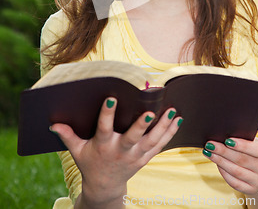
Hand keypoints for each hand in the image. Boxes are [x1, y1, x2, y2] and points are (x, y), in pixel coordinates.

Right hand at [50, 98, 181, 205]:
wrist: (104, 187)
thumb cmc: (90, 163)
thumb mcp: (77, 151)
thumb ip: (68, 136)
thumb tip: (53, 123)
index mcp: (103, 145)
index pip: (104, 127)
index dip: (107, 113)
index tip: (111, 97)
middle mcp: (120, 150)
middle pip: (132, 138)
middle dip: (141, 126)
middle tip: (149, 112)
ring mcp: (135, 156)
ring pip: (151, 141)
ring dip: (163, 126)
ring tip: (172, 111)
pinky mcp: (145, 158)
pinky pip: (159, 146)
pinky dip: (169, 133)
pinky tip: (177, 120)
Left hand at [202, 137, 257, 194]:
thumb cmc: (255, 151)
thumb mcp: (256, 142)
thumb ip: (245, 138)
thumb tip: (225, 132)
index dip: (243, 145)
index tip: (227, 140)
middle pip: (243, 160)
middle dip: (224, 151)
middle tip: (210, 144)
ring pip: (236, 171)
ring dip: (220, 161)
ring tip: (209, 152)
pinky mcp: (251, 190)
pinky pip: (234, 182)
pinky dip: (223, 172)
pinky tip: (216, 163)